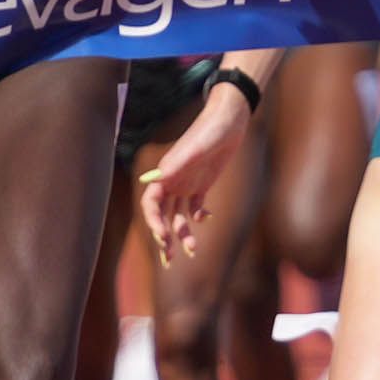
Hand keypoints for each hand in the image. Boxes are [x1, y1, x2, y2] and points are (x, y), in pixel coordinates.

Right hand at [137, 86, 254, 262]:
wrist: (228, 121)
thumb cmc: (209, 132)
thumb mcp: (194, 149)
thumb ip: (175, 165)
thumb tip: (152, 181)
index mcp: (165, 174)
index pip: (151, 204)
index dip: (154, 222)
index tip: (164, 238)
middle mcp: (172, 181)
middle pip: (162, 214)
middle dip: (164, 236)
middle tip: (169, 258)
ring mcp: (187, 183)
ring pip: (178, 215)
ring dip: (182, 233)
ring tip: (192, 251)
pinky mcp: (202, 184)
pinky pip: (195, 206)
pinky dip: (198, 216)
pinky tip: (206, 218)